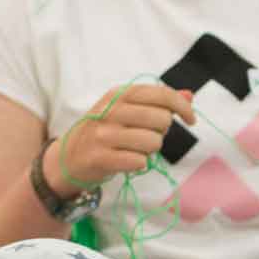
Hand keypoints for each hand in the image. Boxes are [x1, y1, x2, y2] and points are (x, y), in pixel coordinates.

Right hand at [52, 83, 196, 191]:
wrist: (67, 157)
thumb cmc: (104, 132)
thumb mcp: (126, 110)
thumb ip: (158, 102)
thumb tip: (189, 95)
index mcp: (119, 94)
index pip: (161, 94)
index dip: (183, 107)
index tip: (191, 119)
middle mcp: (111, 110)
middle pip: (162, 120)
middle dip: (162, 132)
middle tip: (146, 136)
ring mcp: (104, 134)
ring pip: (153, 143)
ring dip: (150, 150)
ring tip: (134, 149)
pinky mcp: (100, 157)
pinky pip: (139, 161)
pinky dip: (139, 164)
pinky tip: (126, 160)